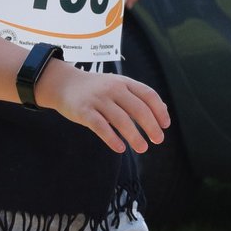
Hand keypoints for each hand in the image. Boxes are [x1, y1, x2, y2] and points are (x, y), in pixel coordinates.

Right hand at [40, 62, 169, 152]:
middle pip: (138, 109)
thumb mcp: (119, 86)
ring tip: (142, 148)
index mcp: (124, 82)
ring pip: (121, 120)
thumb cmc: (97, 89)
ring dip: (134, 136)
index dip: (159, 111)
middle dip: (151, 126)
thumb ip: (138, 97)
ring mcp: (98, 99)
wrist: (65, 84)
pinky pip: (100, 127)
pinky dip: (112, 138)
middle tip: (158, 140)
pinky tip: (120, 148)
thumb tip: (164, 110)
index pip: (148, 95)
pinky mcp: (84, 111)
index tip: (165, 125)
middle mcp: (113, 88)